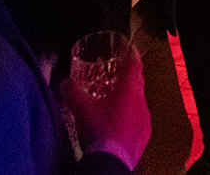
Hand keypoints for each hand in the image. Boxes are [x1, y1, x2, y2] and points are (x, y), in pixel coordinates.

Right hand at [63, 47, 150, 168]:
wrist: (110, 161)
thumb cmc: (98, 131)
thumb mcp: (80, 107)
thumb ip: (71, 91)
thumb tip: (64, 83)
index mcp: (129, 90)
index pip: (135, 64)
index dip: (132, 55)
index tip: (130, 49)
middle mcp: (141, 101)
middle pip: (138, 82)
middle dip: (129, 77)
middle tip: (120, 74)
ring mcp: (145, 119)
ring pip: (140, 101)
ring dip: (130, 99)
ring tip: (116, 100)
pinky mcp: (144, 135)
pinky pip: (140, 119)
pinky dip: (131, 117)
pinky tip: (119, 122)